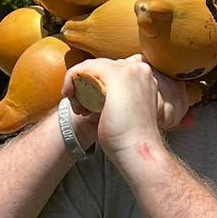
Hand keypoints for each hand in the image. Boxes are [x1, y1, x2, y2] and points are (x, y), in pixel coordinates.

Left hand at [63, 56, 188, 163]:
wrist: (138, 151)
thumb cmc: (134, 138)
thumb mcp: (131, 110)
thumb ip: (124, 97)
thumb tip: (105, 93)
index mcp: (147, 76)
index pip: (114, 69)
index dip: (97, 84)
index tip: (91, 107)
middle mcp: (140, 69)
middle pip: (102, 66)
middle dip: (87, 85)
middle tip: (84, 110)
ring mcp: (129, 70)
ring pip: (92, 66)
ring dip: (78, 85)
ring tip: (80, 109)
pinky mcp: (114, 75)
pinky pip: (84, 68)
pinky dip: (71, 79)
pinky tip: (70, 95)